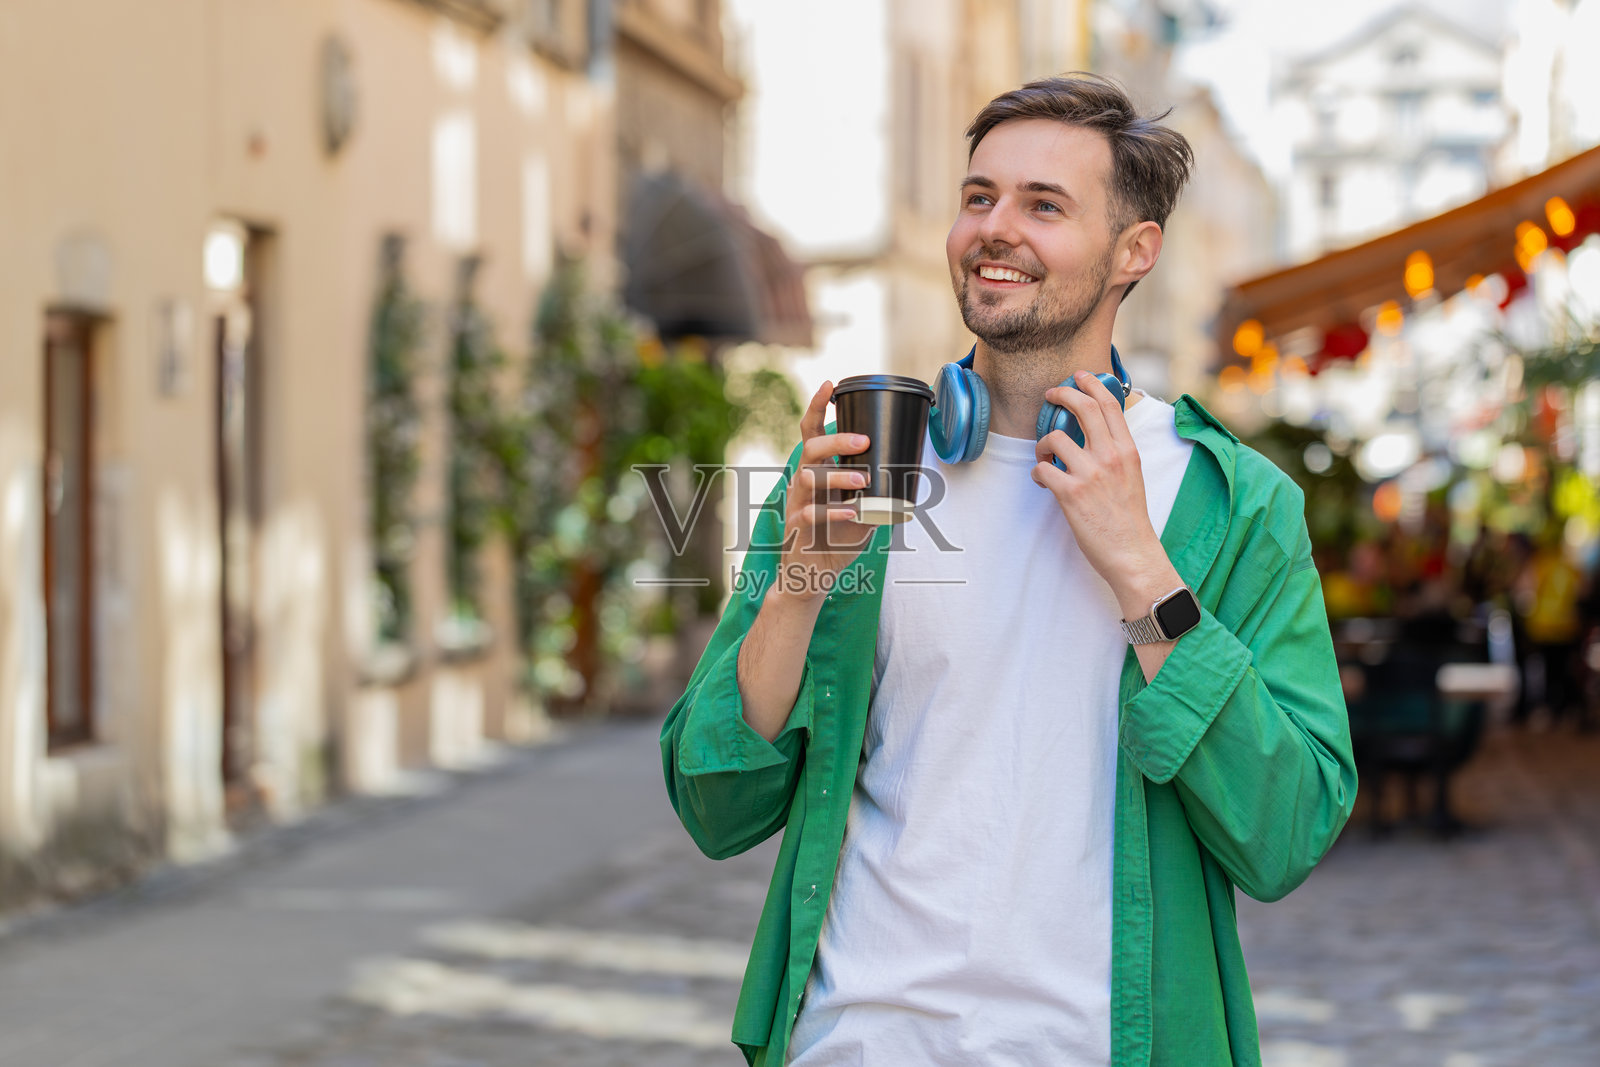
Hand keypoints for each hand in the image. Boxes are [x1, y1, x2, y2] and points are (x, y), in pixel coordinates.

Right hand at [777, 382, 875, 603]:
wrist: (813, 574)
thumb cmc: (837, 538)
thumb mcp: (859, 507)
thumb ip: (874, 489)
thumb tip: (912, 469)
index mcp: (816, 472)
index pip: (810, 433)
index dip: (815, 407)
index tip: (829, 384)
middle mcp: (802, 483)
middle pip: (810, 450)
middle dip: (836, 441)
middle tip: (862, 441)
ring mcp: (797, 505)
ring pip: (809, 480)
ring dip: (838, 477)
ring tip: (863, 481)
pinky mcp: (798, 530)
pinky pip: (810, 516)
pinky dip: (833, 514)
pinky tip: (852, 514)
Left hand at [1032, 371, 1179, 616]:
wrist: (1132, 554)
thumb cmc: (1131, 520)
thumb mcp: (1132, 476)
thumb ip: (1116, 453)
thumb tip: (1096, 436)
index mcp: (1128, 451)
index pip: (1110, 404)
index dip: (1091, 384)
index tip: (1079, 376)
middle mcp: (1111, 457)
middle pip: (1083, 408)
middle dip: (1062, 394)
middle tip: (1050, 394)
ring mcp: (1090, 474)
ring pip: (1054, 439)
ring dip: (1042, 445)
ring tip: (1045, 458)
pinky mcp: (1071, 494)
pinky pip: (1042, 470)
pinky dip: (1037, 473)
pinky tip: (1043, 481)